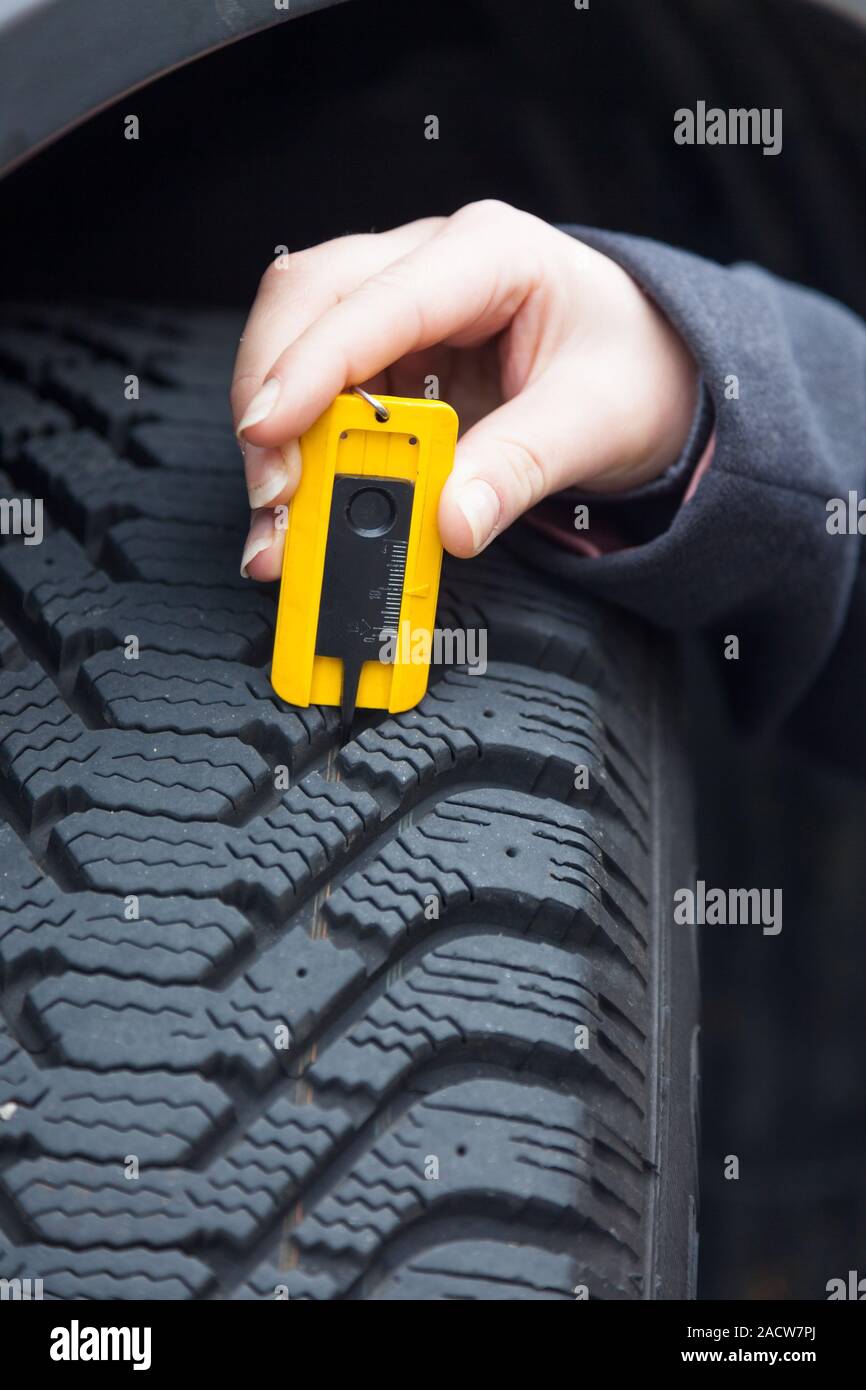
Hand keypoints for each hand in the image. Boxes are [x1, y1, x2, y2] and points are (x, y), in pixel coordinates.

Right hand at [232, 200, 697, 578]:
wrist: (651, 370)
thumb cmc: (630, 370)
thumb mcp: (593, 422)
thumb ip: (519, 469)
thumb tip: (450, 523)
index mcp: (490, 253)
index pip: (379, 299)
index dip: (313, 365)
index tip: (271, 432)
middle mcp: (429, 264)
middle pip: (308, 300)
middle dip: (272, 394)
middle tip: (275, 491)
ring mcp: (398, 307)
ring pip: (294, 343)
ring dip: (275, 435)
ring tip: (282, 521)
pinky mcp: (383, 357)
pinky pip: (317, 393)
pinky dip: (299, 453)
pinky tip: (300, 507)